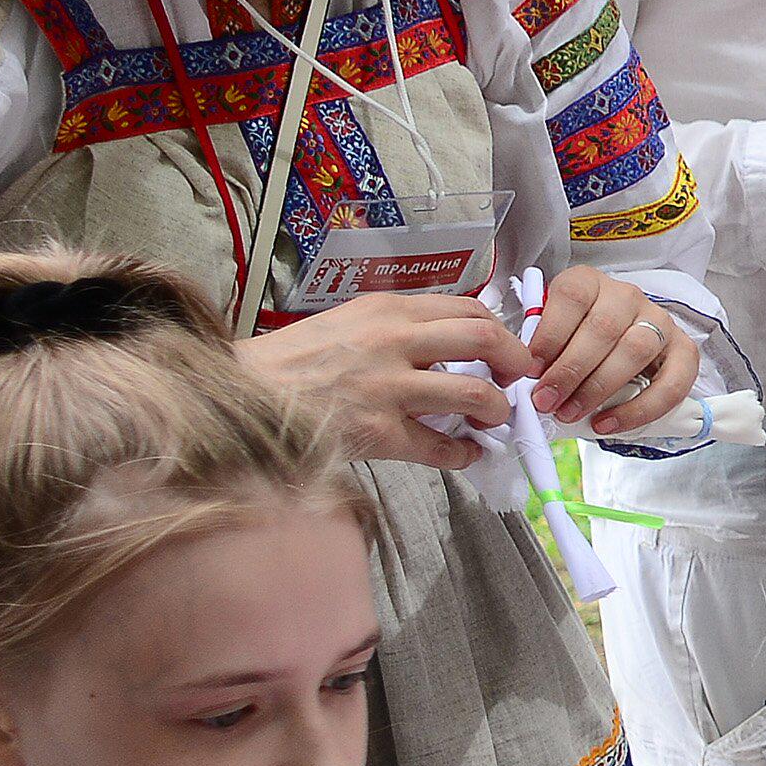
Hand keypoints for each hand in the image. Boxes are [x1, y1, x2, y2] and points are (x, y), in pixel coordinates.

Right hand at [245, 290, 515, 469]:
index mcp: (389, 310)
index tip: (508, 351)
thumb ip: (399, 327)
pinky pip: (440, 447)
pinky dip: (462, 454)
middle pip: (485, 341)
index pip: (469, 311)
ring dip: (496, 411)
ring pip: (475, 396)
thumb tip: (450, 341)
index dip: (502, 332)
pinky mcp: (378, 432)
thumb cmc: (296, 361)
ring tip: (492, 419)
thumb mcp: (349, 322)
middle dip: (516, 362)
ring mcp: (387, 388)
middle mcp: (394, 342)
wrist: (248, 394)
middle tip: (517, 381)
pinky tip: (465, 454)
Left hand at [526, 260, 695, 433]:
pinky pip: (671, 382)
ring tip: (572, 412)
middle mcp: (627, 296)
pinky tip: (609, 423)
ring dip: (599, 388)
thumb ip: (541, 347)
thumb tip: (523, 379)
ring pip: (635, 350)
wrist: (619, 341)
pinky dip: (639, 409)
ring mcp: (659, 321)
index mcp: (590, 283)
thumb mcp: (553, 332)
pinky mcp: (683, 350)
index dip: (550, 335)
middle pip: (602, 328)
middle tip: (546, 400)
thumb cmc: (578, 339)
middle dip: (570, 371)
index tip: (530, 369)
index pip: (572, 298)